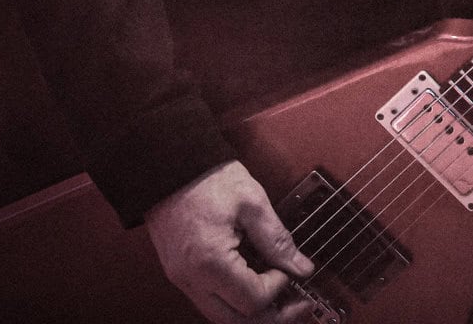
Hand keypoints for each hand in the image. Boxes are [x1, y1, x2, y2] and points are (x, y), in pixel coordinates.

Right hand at [144, 160, 315, 321]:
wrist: (172, 164)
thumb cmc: (207, 177)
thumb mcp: (252, 202)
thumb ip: (277, 239)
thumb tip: (300, 266)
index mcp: (210, 262)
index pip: (252, 299)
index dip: (278, 288)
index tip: (289, 270)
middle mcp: (192, 279)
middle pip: (235, 322)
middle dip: (270, 317)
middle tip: (295, 304)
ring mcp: (182, 279)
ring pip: (221, 316)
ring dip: (251, 312)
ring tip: (276, 297)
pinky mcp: (180, 273)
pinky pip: (210, 301)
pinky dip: (233, 301)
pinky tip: (251, 285)